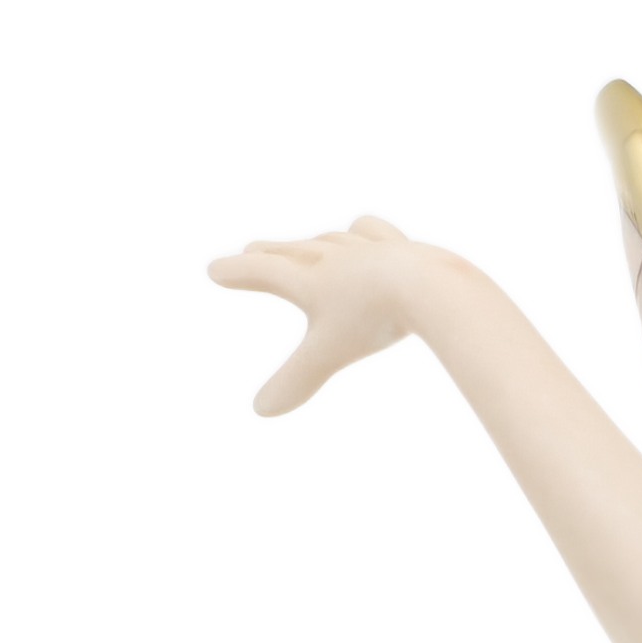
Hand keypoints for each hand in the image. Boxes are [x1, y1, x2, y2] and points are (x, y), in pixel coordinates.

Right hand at [206, 217, 446, 415]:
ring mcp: (364, 247)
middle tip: (251, 251)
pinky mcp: (397, 244)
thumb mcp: (328, 353)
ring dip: (310, 244)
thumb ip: (296, 380)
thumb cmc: (373, 317)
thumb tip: (260, 412)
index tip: (215, 271)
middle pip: (291, 252)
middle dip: (269, 254)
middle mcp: (330, 256)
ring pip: (327, 241)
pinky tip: (360, 231)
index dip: (238, 273)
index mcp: (307, 279)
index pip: (262, 272)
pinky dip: (360, 233)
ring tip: (303, 246)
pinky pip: (370, 230)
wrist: (426, 284)